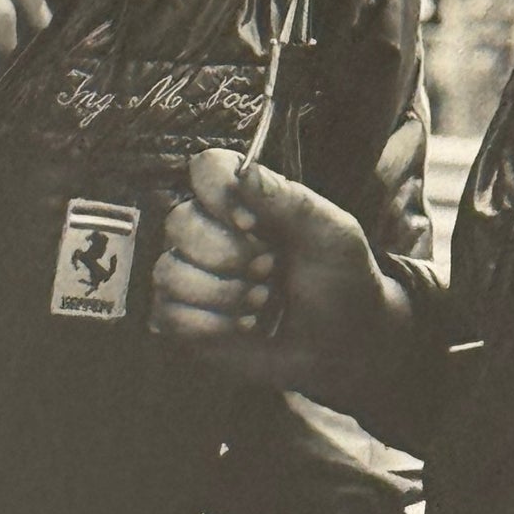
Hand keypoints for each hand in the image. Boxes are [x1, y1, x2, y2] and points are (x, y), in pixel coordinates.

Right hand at [150, 149, 414, 412]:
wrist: (347, 343)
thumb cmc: (342, 278)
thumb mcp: (330, 232)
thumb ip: (288, 199)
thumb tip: (245, 171)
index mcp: (248, 199)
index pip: (205, 170)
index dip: (219, 193)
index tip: (251, 222)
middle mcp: (215, 230)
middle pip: (178, 222)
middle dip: (226, 254)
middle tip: (268, 269)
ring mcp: (198, 275)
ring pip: (168, 271)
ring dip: (221, 294)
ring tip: (262, 302)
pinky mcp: (188, 319)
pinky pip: (166, 314)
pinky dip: (209, 325)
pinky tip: (244, 327)